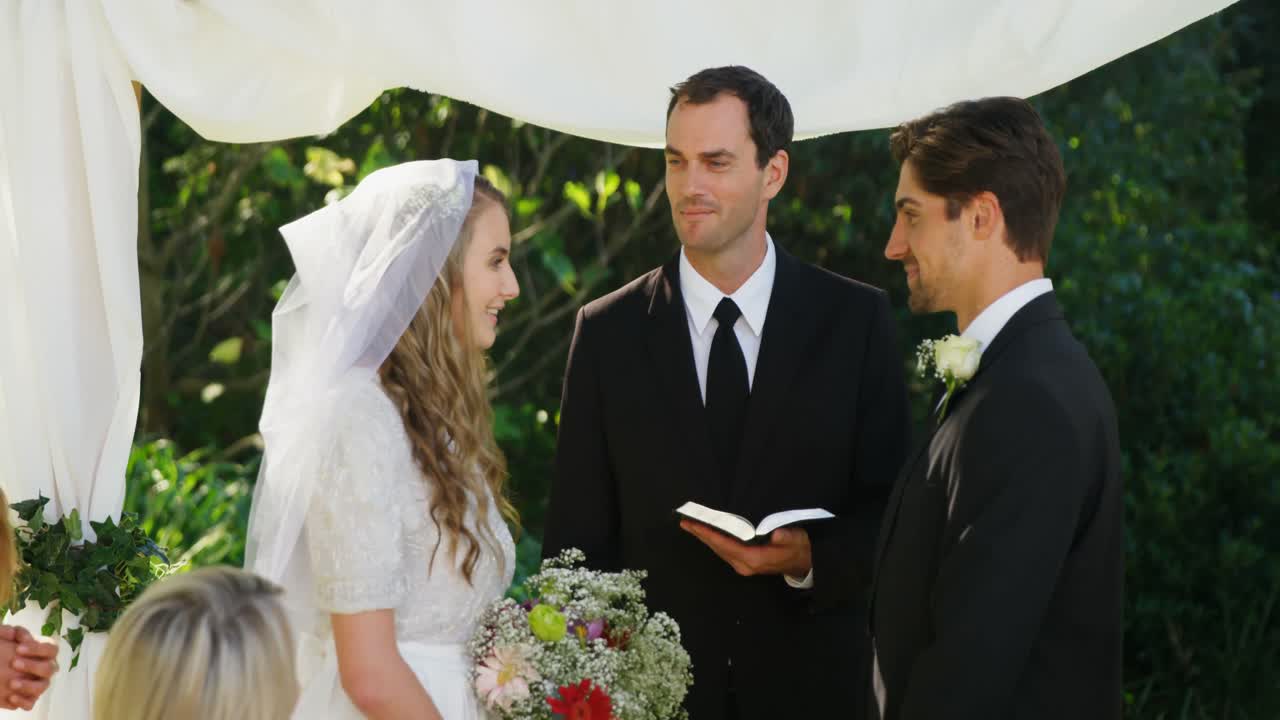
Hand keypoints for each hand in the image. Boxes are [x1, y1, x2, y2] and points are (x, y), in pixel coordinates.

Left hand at [0, 626, 58, 710]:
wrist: (1, 665)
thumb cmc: (9, 647)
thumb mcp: (9, 636)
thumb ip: (13, 631)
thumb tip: (16, 634)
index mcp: (46, 651)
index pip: (51, 649)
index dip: (37, 649)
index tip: (18, 648)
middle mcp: (48, 667)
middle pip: (50, 668)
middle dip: (32, 666)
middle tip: (14, 663)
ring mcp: (40, 683)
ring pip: (42, 687)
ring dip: (28, 685)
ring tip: (12, 683)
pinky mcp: (30, 698)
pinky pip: (31, 703)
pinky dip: (22, 701)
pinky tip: (10, 696)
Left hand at [680, 521, 811, 577]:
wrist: (803, 564)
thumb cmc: (799, 549)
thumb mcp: (797, 540)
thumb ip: (786, 537)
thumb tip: (776, 535)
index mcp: (754, 558)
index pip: (726, 544)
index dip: (709, 534)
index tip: (695, 525)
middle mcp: (744, 564)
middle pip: (718, 548)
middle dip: (701, 535)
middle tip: (685, 522)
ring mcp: (743, 566)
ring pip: (719, 551)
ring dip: (705, 539)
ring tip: (691, 526)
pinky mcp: (744, 563)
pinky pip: (724, 551)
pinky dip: (713, 542)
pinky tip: (707, 534)